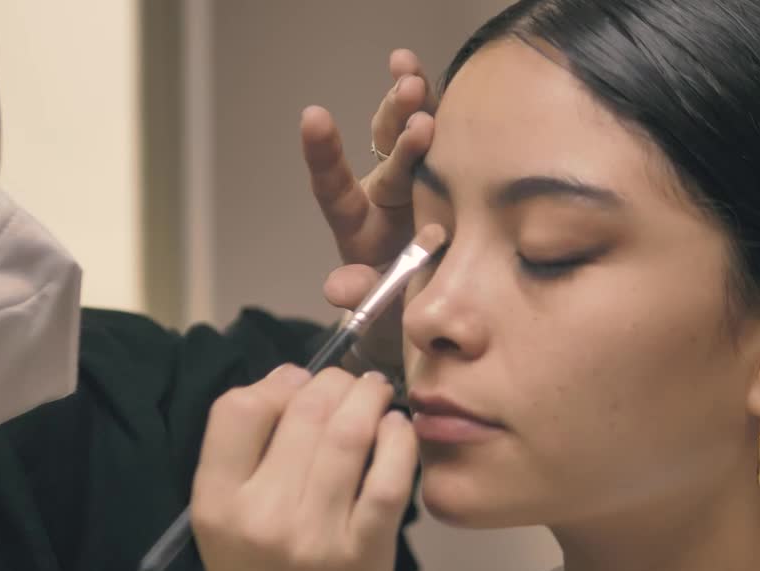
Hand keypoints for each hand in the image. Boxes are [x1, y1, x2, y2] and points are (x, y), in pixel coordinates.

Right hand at [189, 366, 417, 570]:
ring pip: (348, 434)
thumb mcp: (222, 518)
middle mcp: (262, 515)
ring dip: (368, 398)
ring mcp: (316, 534)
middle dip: (333, 382)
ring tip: (374, 393)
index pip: (237, 409)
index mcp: (217, 502)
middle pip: (303, 411)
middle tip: (348, 382)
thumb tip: (294, 378)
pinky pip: (388, 477)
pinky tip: (397, 429)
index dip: (273, 382)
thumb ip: (247, 453)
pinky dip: (398, 439)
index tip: (296, 384)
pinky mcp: (364, 551)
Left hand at [304, 50, 438, 370]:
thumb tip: (337, 287)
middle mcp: (381, 192)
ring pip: (405, 132)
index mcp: (358, 223)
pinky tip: (430, 72)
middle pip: (381, 150)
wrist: (429, 307)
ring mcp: (413, 179)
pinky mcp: (444, 173)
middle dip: (396, 124)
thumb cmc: (396, 308)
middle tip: (412, 98)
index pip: (333, 185)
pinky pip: (439, 134)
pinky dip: (438, 103)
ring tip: (413, 77)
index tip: (315, 118)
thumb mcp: (377, 308)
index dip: (324, 153)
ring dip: (409, 103)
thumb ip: (360, 293)